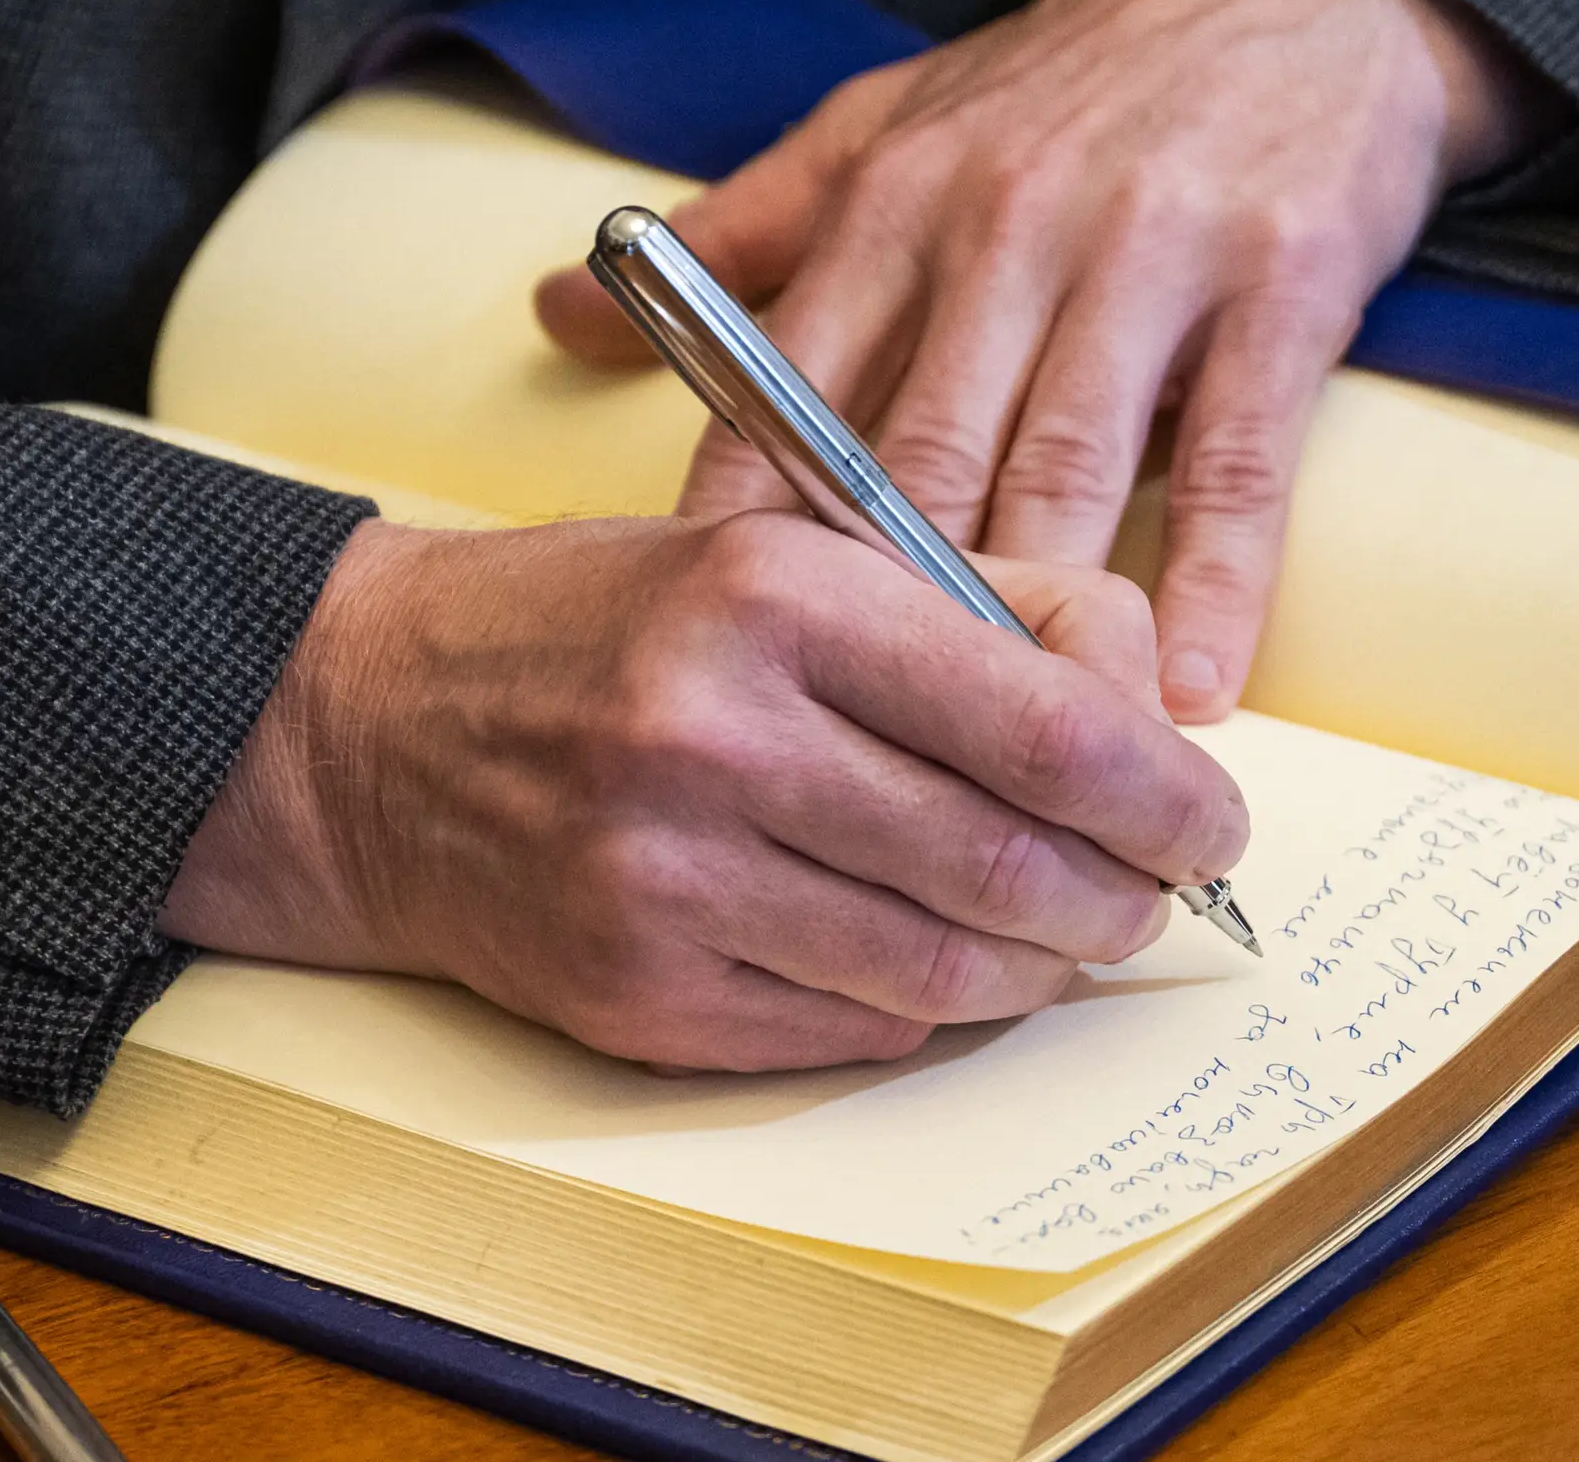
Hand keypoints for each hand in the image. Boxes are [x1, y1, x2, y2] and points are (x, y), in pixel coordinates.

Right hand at [157, 512, 1250, 1070]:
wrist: (368, 729)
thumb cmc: (606, 625)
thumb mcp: (784, 544)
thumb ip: (983, 603)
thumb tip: (1153, 711)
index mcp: (774, 595)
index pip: (1046, 726)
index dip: (1167, 796)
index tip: (1211, 822)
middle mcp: (718, 737)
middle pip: (1014, 866)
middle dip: (1123, 898)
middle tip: (1151, 892)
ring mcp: (670, 880)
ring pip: (948, 971)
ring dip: (1040, 966)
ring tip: (1057, 929)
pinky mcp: (640, 993)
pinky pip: (852, 1033)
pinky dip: (928, 1009)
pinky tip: (935, 961)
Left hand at [535, 0, 1558, 720]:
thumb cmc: (1069, 88)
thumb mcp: (884, 127)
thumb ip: (734, 237)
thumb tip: (554, 308)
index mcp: (891, 202)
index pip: (789, 398)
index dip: (749, 543)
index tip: (719, 666)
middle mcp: (1004, 226)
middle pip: (922, 456)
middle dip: (885, 615)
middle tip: (856, 758)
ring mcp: (1146, 254)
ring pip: (1068, 465)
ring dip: (1041, 623)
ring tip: (1015, 764)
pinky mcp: (1279, 281)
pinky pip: (1235, 455)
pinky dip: (1215, 580)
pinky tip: (1186, 690)